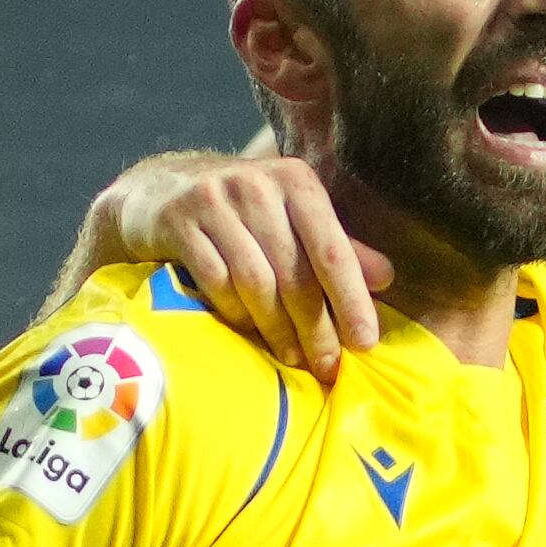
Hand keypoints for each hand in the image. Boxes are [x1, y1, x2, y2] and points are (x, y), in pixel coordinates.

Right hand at [95, 150, 387, 380]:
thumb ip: (336, 247)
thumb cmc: (240, 213)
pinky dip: (234, 312)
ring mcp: (213, 200)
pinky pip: (214, 280)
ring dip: (276, 328)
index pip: (332, 249)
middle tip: (327, 365)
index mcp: (296, 181)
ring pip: (255, 280)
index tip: (365, 343)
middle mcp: (257, 184)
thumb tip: (386, 278)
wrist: (159, 190)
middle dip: (315, 326)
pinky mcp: (178, 221)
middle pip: (295, 271)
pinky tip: (248, 333)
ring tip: (292, 358)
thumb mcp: (291, 219)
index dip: (351, 299)